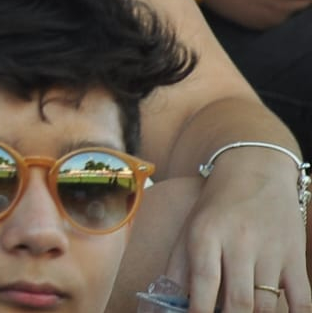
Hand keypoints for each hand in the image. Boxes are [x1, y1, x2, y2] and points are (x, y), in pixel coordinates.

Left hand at [163, 145, 311, 312]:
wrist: (256, 170)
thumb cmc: (216, 205)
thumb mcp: (190, 228)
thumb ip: (179, 266)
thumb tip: (168, 302)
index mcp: (206, 235)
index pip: (204, 282)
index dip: (200, 311)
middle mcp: (239, 242)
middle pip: (239, 301)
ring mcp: (271, 250)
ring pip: (267, 304)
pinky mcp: (295, 255)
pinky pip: (303, 298)